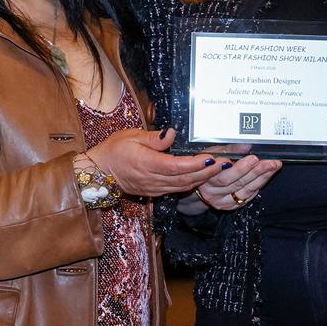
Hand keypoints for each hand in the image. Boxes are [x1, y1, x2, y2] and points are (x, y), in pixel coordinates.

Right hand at [85, 127, 223, 197]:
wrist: (100, 172)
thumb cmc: (114, 150)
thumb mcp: (131, 136)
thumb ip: (153, 138)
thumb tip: (171, 133)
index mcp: (146, 164)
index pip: (176, 166)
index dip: (196, 164)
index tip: (211, 157)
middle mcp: (152, 179)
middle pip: (185, 178)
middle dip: (207, 172)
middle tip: (226, 163)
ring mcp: (155, 188)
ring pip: (184, 186)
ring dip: (203, 179)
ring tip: (220, 169)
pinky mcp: (155, 191)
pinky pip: (178, 189)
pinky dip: (193, 183)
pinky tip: (204, 176)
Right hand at [195, 153, 282, 210]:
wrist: (201, 183)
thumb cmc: (208, 164)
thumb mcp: (213, 153)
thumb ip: (229, 149)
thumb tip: (246, 144)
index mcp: (204, 176)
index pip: (222, 173)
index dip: (239, 167)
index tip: (253, 157)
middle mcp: (211, 191)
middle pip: (235, 182)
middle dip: (254, 171)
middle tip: (269, 162)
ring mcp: (221, 200)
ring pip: (244, 189)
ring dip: (261, 177)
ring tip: (273, 166)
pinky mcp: (230, 205)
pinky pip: (248, 196)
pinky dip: (259, 184)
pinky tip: (267, 174)